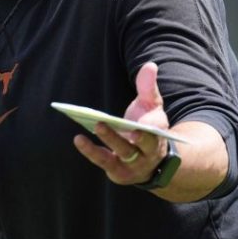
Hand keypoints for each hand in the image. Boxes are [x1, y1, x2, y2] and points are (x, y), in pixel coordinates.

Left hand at [73, 61, 169, 184]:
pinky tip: (79, 139)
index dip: (148, 127)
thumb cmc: (148, 125)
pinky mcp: (119, 173)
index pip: (155, 130)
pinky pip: (105, 161)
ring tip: (94, 125)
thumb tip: (150, 65)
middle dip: (121, 136)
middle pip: (139, 145)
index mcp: (158, 134)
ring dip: (108, 141)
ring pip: (121, 153)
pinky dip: (91, 151)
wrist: (152, 160)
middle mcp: (149, 152)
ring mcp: (135, 165)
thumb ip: (148, 87)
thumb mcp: (151, 105)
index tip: (138, 125)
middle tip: (103, 123)